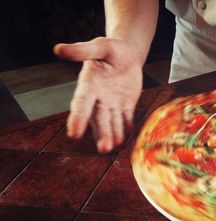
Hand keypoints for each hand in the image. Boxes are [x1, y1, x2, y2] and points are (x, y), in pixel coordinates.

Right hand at [54, 37, 142, 152]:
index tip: (74, 135)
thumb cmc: (110, 49)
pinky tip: (129, 142)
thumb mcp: (100, 46)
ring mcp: (112, 104)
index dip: (78, 118)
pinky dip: (128, 131)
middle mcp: (98, 98)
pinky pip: (127, 121)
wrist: (126, 55)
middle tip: (104, 148)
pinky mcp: (126, 107)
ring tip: (114, 149)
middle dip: (101, 133)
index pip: (82, 104)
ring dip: (113, 136)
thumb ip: (82, 50)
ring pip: (112, 123)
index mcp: (89, 85)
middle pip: (99, 118)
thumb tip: (58, 49)